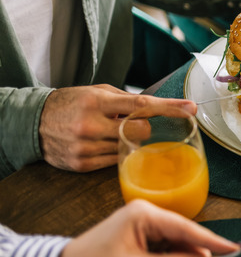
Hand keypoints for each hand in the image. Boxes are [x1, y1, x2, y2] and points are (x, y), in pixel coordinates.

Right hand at [40, 84, 196, 171]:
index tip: (191, 107)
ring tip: (106, 132)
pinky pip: (116, 163)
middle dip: (143, 128)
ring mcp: (86, 146)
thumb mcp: (97, 92)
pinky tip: (99, 144)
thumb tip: (157, 107)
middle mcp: (92, 124)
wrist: (32, 122)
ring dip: (126, 141)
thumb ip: (125, 100)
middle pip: (142, 131)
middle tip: (127, 124)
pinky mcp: (82, 164)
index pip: (142, 104)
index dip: (170, 107)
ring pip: (130, 148)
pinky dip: (115, 153)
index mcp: (97, 101)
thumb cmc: (72, 104)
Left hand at [50, 200, 238, 256]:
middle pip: (185, 235)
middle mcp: (147, 214)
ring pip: (178, 244)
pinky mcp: (140, 238)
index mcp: (145, 214)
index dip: (213, 242)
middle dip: (200, 256)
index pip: (188, 228)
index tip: (236, 251)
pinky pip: (166, 249)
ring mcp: (143, 226)